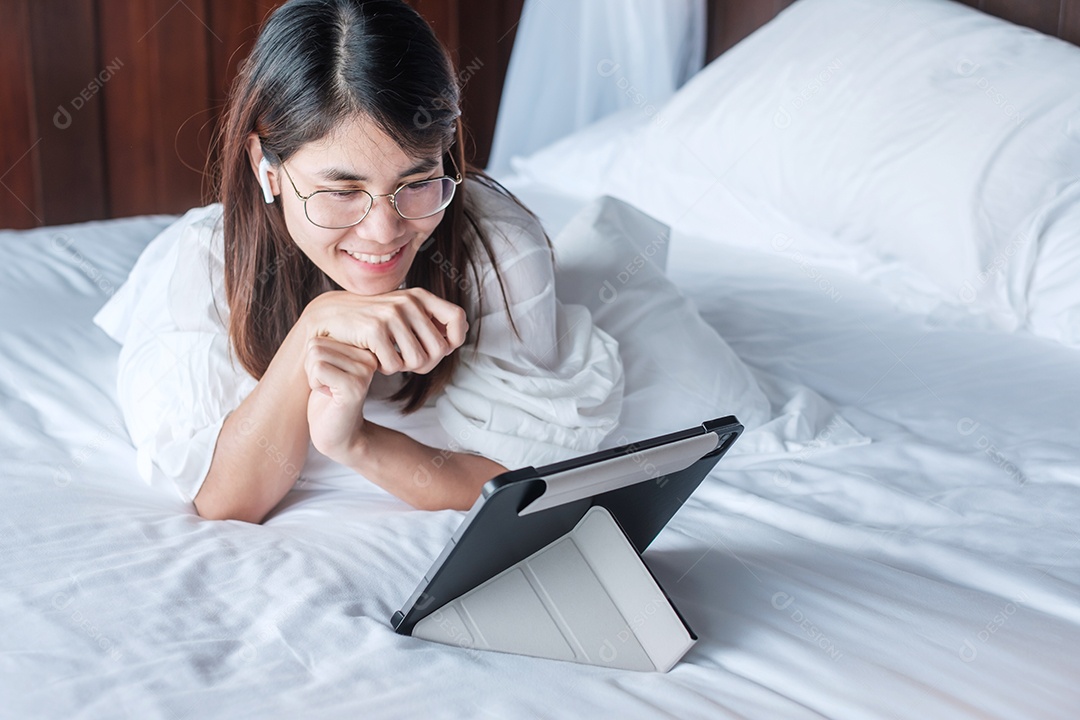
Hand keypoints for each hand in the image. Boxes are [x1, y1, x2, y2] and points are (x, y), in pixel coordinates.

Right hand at [303, 288, 467, 374]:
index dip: (456, 338)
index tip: (442, 349)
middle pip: (440, 349)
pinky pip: (394, 365)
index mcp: (420, 296)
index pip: (458, 317)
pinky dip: (386, 369)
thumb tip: (454, 340)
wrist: (331, 316)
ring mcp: (392, 315)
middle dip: (426, 364)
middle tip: (408, 363)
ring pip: (418, 361)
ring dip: (405, 368)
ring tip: (391, 359)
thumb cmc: (371, 320)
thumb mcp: (402, 312)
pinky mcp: (374, 330)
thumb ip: (428, 322)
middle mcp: (409, 302)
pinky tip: (376, 359)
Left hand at [304, 336, 379, 462]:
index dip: (314, 358)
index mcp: (365, 348)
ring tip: (330, 389)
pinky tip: (330, 396)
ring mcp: (364, 371)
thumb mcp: (327, 363)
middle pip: (317, 344)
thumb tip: (314, 317)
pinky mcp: (355, 386)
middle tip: (328, 385)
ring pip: (316, 356)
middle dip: (312, 367)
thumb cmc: (328, 399)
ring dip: (313, 376)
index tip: (330, 375)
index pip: (321, 336)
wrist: (338, 435)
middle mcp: (369, 356)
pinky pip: (319, 369)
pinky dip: (316, 384)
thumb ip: (326, 342)